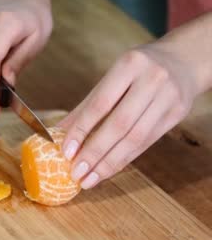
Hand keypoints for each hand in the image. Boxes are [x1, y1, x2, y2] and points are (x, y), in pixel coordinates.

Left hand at [58, 44, 198, 188]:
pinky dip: (124, 159)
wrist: (184, 61)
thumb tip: (56, 134)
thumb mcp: (111, 79)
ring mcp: (168, 97)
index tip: (66, 152)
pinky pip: (147, 143)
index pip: (100, 103)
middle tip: (76, 172)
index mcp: (129, 65)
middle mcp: (152, 79)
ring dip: (109, 162)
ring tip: (90, 178)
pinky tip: (108, 170)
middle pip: (119, 124)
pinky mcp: (177, 114)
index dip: (82, 130)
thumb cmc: (138, 71)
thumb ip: (85, 107)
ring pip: (135, 138)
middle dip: (95, 152)